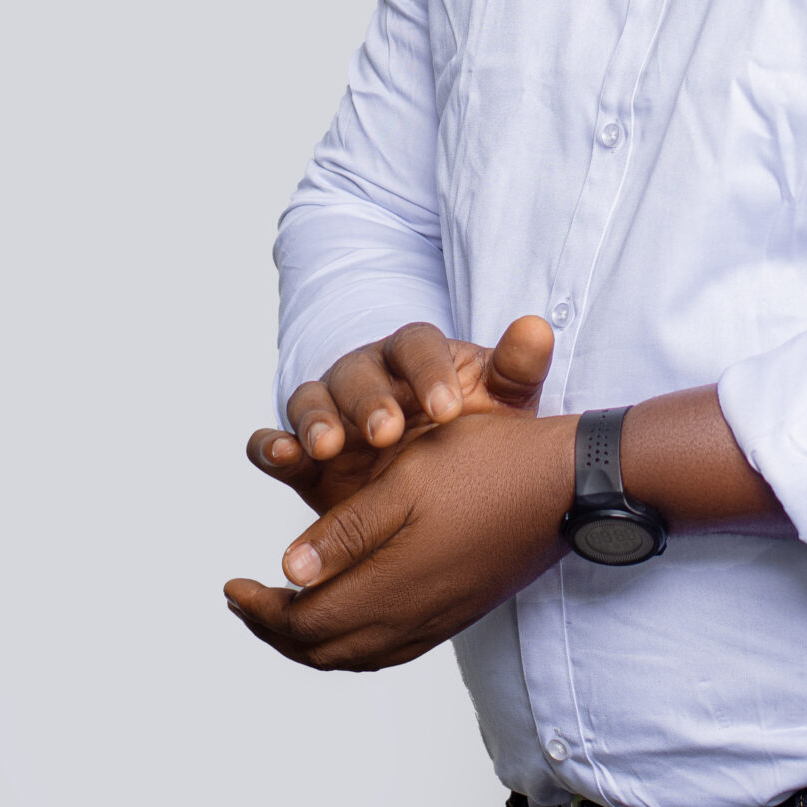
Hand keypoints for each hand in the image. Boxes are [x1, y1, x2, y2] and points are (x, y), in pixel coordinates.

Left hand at [224, 408, 577, 670]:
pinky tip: (342, 611)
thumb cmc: (486, 465)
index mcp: (392, 586)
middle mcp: (412, 618)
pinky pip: (385, 650)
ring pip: (352, 656)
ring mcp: (437, 621)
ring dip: (308, 640)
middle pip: (321, 650)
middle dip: (273, 629)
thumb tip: (287, 570)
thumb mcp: (406, 481)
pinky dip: (347, 642)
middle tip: (244, 599)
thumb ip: (344, 531)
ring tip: (281, 607)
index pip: (303, 622)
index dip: (259, 608)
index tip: (231, 583)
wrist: (567, 483)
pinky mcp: (455, 613)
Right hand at [245, 316, 553, 521]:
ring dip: (317, 420)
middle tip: (387, 432)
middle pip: (359, 372)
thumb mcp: (502, 402)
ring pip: (311, 400)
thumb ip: (515, 368)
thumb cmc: (471, 428)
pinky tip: (281, 455)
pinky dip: (269, 446)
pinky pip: (272, 441)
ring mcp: (330, 412)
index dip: (429, 372)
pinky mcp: (301, 454)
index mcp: (415, 356)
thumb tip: (537, 327)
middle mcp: (367, 375)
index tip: (448, 409)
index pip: (417, 346)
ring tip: (329, 447)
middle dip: (371, 401)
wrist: (435, 479)